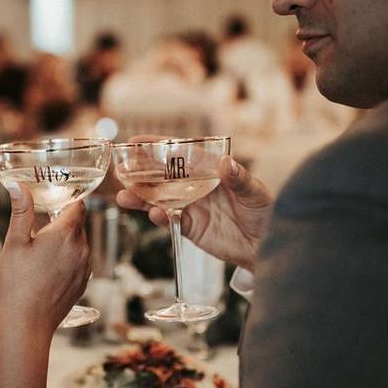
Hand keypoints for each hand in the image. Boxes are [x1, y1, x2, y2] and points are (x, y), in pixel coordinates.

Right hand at [0, 184, 90, 337]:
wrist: (28, 321)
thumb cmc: (18, 282)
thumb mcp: (15, 243)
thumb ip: (21, 212)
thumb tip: (18, 185)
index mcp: (66, 234)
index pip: (78, 206)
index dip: (67, 200)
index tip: (55, 199)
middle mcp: (82, 248)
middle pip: (78, 225)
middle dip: (63, 222)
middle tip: (42, 226)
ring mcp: (85, 267)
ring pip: (79, 244)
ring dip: (66, 242)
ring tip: (42, 251)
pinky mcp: (83, 282)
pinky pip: (79, 262)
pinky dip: (68, 259)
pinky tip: (48, 269)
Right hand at [117, 150, 271, 270]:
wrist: (266, 246)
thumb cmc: (265, 212)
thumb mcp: (256, 192)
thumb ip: (239, 178)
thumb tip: (225, 163)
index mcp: (209, 171)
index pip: (180, 155)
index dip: (158, 147)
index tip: (137, 141)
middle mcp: (195, 186)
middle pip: (162, 176)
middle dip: (140, 173)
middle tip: (120, 170)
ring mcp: (190, 207)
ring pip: (159, 199)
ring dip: (141, 197)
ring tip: (124, 196)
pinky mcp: (190, 227)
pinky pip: (170, 221)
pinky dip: (160, 217)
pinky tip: (154, 214)